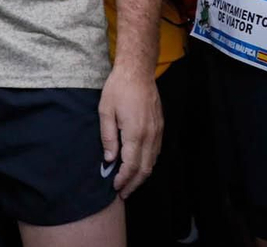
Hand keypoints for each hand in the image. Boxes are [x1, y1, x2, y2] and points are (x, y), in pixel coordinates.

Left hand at [98, 64, 161, 197]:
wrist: (138, 72)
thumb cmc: (118, 89)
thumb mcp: (106, 111)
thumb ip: (108, 137)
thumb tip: (109, 159)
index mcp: (135, 133)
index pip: (130, 165)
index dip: (123, 179)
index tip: (115, 187)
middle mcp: (149, 136)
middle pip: (145, 169)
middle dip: (134, 184)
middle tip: (123, 193)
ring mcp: (157, 132)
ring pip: (153, 162)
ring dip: (142, 176)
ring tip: (130, 184)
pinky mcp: (160, 127)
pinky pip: (156, 151)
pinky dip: (149, 163)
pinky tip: (140, 165)